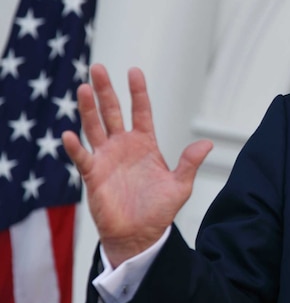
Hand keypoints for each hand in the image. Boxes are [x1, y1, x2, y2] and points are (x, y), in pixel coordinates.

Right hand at [62, 64, 212, 266]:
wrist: (140, 235)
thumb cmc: (159, 210)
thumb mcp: (180, 185)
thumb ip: (190, 163)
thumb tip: (207, 143)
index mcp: (145, 144)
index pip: (141, 111)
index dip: (138, 92)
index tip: (134, 71)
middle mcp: (123, 146)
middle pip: (112, 112)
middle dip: (105, 90)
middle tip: (97, 67)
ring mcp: (106, 158)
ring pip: (94, 127)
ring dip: (88, 109)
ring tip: (83, 88)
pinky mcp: (93, 175)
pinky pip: (82, 157)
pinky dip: (75, 147)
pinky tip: (68, 134)